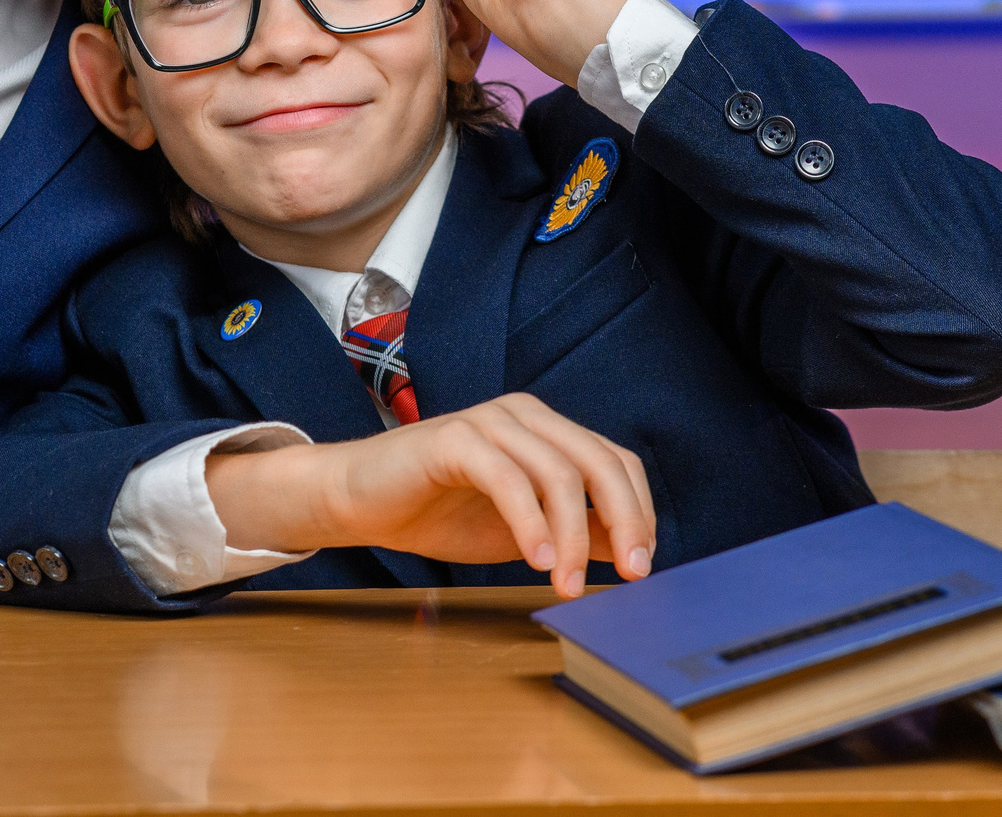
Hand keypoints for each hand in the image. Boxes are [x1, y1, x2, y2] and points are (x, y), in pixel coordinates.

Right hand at [204, 393, 654, 595]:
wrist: (360, 501)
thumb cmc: (437, 512)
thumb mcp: (521, 530)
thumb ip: (572, 532)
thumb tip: (628, 552)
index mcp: (546, 431)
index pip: (616, 462)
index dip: (640, 512)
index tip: (641, 566)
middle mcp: (524, 415)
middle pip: (599, 463)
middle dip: (625, 521)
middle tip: (630, 575)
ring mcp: (489, 422)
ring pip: (558, 473)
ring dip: (571, 536)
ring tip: (565, 585)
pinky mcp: (454, 439)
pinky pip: (508, 478)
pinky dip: (530, 522)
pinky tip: (536, 561)